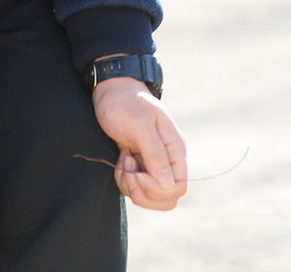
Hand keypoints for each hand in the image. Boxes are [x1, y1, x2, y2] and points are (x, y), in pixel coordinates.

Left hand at [91, 77, 187, 210]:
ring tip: (125, 161)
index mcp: (176, 149)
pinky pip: (135, 188)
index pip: (178, 187)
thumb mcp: (140, 126)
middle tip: (129, 170)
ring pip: (149, 196)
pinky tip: (122, 158)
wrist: (112, 93)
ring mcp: (155, 164)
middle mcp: (169, 160)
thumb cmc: (127, 105)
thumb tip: (169, 184)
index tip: (137, 172)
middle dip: (143, 191)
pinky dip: (124, 180)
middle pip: (166, 197)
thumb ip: (156, 155)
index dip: (156, 188)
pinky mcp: (141, 166)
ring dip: (130, 185)